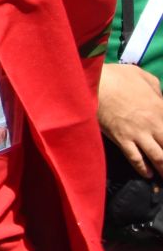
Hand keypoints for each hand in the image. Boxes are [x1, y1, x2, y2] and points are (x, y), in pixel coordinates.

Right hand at [100, 62, 162, 177]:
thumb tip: (160, 99)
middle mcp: (154, 125)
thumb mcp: (142, 76)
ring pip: (158, 158)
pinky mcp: (122, 140)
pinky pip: (136, 159)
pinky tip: (148, 174)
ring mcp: (138, 134)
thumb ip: (156, 88)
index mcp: (161, 108)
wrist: (94, 83)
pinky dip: (143, 169)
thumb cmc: (117, 76)